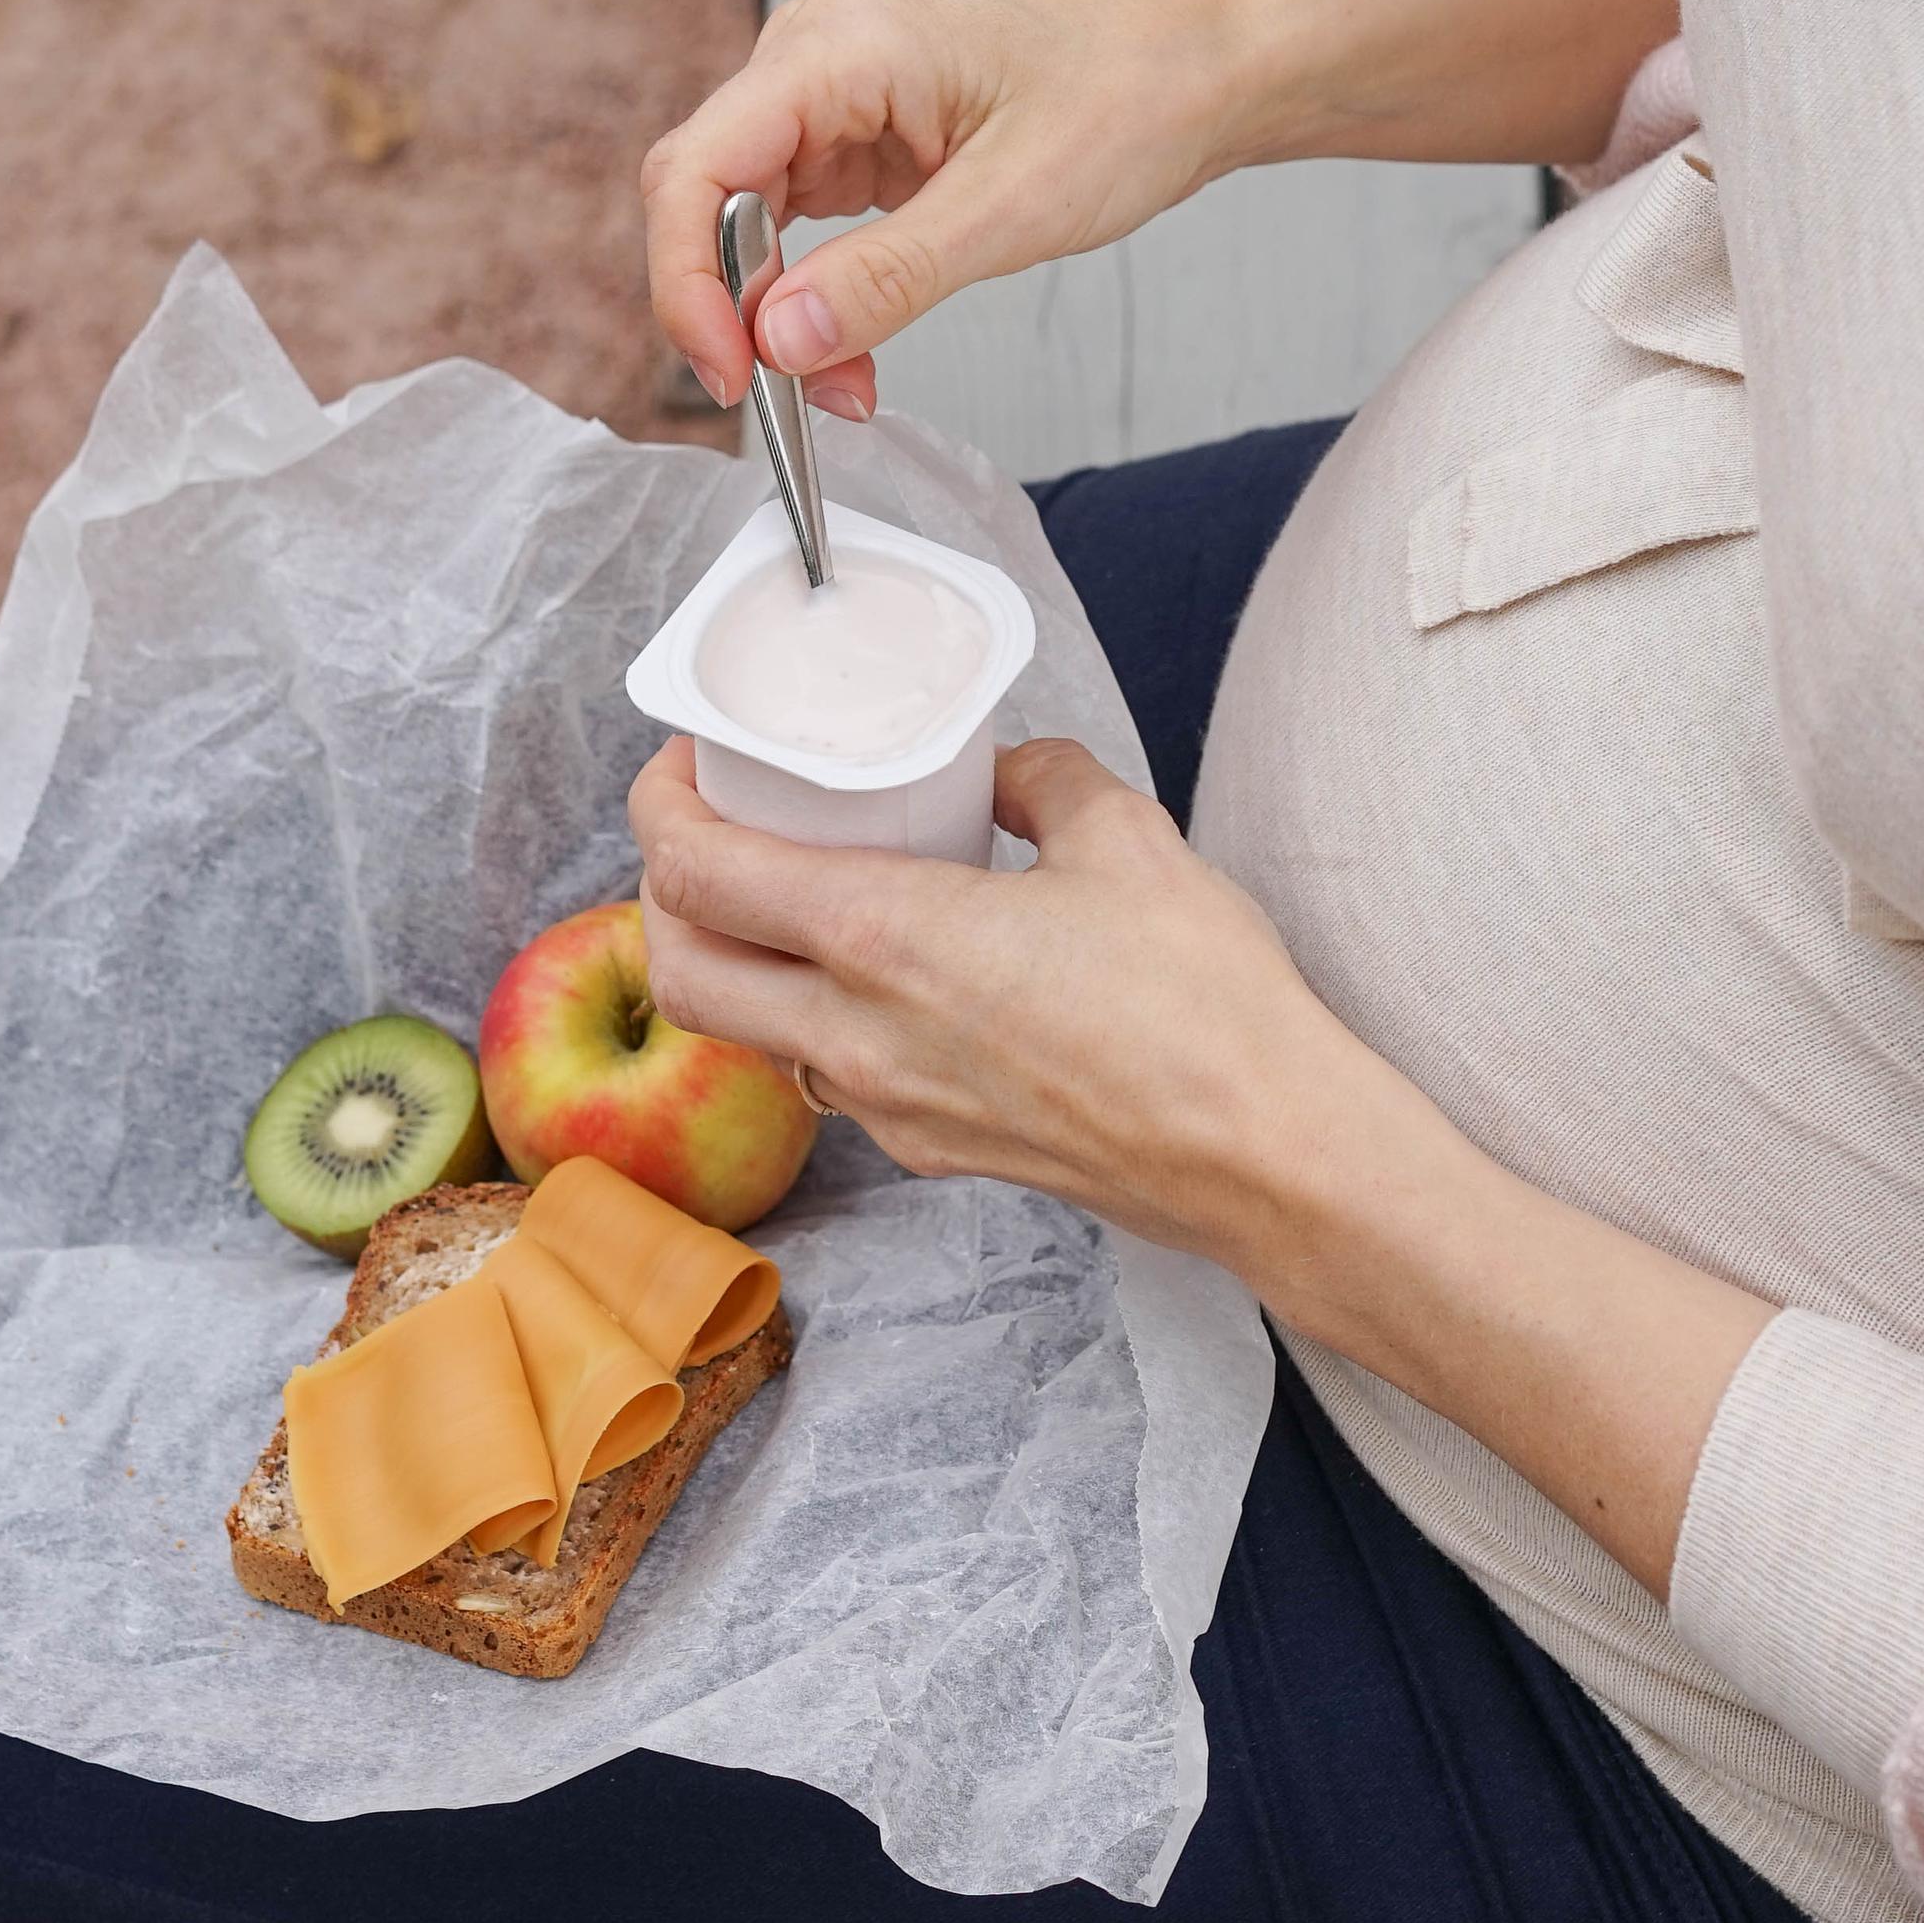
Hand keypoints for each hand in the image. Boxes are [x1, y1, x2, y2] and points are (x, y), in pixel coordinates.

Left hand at [628, 734, 1386, 1259]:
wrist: (1263, 1155)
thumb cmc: (1204, 1005)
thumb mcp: (1126, 838)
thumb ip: (1042, 781)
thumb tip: (1004, 769)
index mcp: (885, 937)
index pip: (696, 873)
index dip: (660, 807)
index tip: (684, 767)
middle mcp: (859, 1034)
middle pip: (681, 971)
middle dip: (665, 896)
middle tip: (713, 836)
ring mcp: (889, 1107)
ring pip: (748, 1032)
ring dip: (737, 965)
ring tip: (790, 903)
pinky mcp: (932, 1150)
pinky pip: (830, 1079)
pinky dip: (816, 1019)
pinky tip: (883, 980)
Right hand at [639, 0, 1675, 417]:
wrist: (1200, 69)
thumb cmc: (1129, 94)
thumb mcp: (1012, 207)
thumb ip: (887, 278)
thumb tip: (781, 340)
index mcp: (831, 54)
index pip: (694, 173)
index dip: (687, 284)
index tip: (731, 374)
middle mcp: (813, 70)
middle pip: (704, 205)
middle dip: (732, 316)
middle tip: (785, 404)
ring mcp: (832, 108)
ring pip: (746, 232)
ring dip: (776, 323)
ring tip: (841, 391)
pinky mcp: (861, 148)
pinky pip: (798, 238)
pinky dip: (814, 307)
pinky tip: (852, 357)